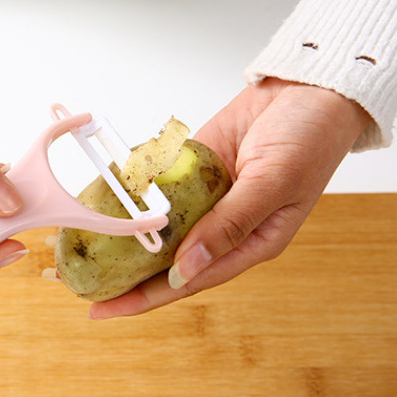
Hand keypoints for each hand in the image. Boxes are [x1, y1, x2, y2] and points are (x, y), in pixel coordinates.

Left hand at [89, 78, 371, 318]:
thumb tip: (185, 268)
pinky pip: (159, 189)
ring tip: (86, 249)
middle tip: (85, 285)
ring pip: (160, 228)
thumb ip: (229, 225)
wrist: (308, 87)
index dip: (147, 298)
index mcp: (251, 243)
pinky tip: (107, 201)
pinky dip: (135, 194)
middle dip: (127, 276)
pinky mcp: (193, 172)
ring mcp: (206, 199)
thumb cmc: (311, 138)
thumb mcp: (273, 182)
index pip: (190, 280)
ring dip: (126, 237)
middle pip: (168, 261)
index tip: (108, 308)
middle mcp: (224, 227)